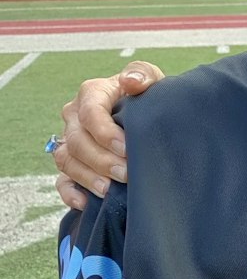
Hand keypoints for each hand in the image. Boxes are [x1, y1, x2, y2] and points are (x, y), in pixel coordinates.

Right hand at [52, 62, 163, 210]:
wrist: (149, 118)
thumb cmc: (148, 97)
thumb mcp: (152, 80)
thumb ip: (143, 75)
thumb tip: (131, 82)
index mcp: (92, 94)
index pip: (90, 113)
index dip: (105, 133)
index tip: (127, 149)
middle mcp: (75, 118)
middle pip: (77, 141)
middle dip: (102, 160)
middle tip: (127, 174)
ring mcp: (71, 142)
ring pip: (67, 161)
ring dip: (88, 177)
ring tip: (110, 190)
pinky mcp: (73, 166)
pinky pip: (62, 182)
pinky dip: (70, 194)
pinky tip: (87, 203)